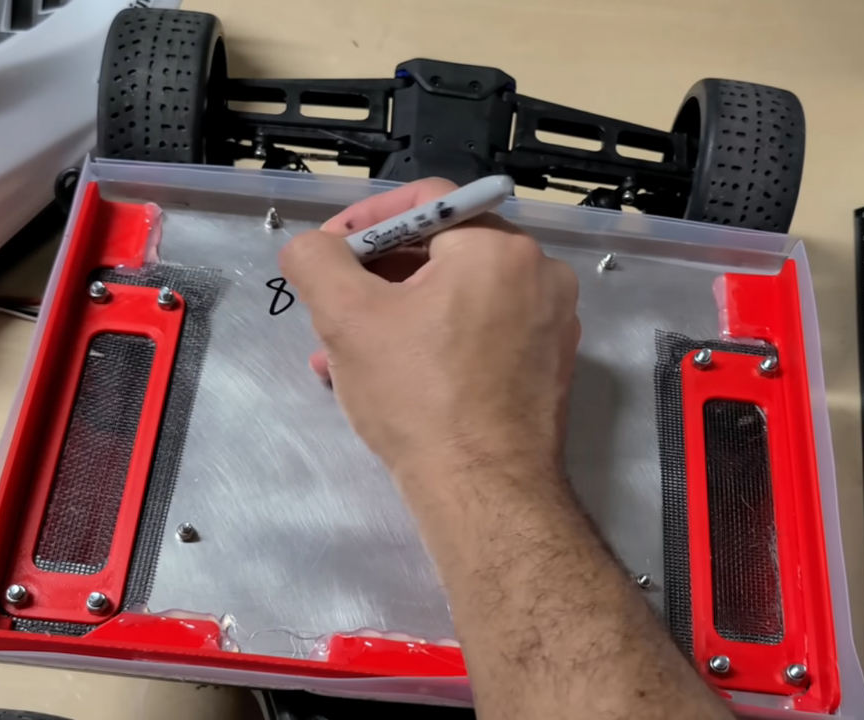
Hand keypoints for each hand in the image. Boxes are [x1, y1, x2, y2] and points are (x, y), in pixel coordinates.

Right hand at [279, 178, 580, 484]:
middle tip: (334, 307)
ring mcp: (551, 323)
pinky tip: (392, 378)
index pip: (426, 202)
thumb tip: (312, 247)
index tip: (330, 249)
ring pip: (459, 298)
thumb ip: (317, 261)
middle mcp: (539, 275)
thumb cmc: (418, 396)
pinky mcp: (549, 366)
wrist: (484, 491)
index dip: (366, 218)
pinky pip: (484, 333)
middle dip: (376, 279)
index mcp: (499, 247)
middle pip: (443, 252)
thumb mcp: (347, 318)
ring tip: (345, 356)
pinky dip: (437, 343)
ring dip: (397, 317)